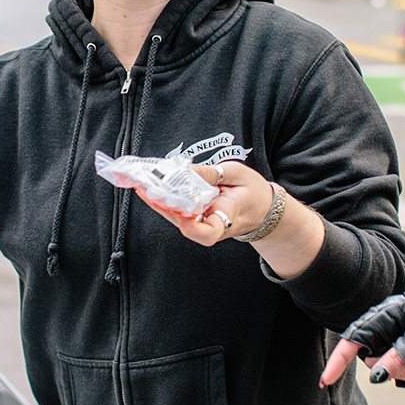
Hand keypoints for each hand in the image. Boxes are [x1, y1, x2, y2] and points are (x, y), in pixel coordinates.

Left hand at [136, 160, 271, 246]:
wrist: (262, 210)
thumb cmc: (253, 192)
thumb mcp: (237, 174)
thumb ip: (210, 173)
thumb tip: (185, 170)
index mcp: (227, 216)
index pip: (208, 233)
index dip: (191, 226)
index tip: (181, 212)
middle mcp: (211, 226)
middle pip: (182, 223)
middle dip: (161, 205)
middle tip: (145, 185)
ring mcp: (202, 225)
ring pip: (175, 217)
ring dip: (157, 201)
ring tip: (141, 181)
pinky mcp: (195, 219)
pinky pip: (177, 212)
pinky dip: (164, 199)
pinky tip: (151, 185)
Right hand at [319, 283, 404, 388]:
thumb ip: (400, 356)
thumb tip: (377, 376)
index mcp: (387, 312)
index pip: (355, 338)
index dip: (339, 360)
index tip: (325, 381)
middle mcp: (389, 324)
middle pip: (373, 358)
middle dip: (395, 370)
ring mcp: (400, 337)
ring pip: (389, 367)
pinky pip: (404, 369)